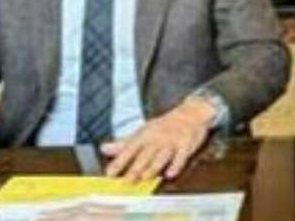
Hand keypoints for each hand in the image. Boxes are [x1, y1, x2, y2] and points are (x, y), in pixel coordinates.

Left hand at [100, 96, 214, 181]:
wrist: (190, 113)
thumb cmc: (164, 126)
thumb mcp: (142, 131)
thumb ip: (124, 143)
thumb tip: (104, 149)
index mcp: (144, 135)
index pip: (129, 149)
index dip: (119, 162)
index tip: (109, 173)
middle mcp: (157, 138)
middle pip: (145, 155)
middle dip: (135, 168)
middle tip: (126, 181)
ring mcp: (172, 141)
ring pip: (162, 156)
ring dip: (154, 166)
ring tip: (145, 176)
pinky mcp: (186, 144)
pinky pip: (181, 156)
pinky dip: (176, 165)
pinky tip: (170, 173)